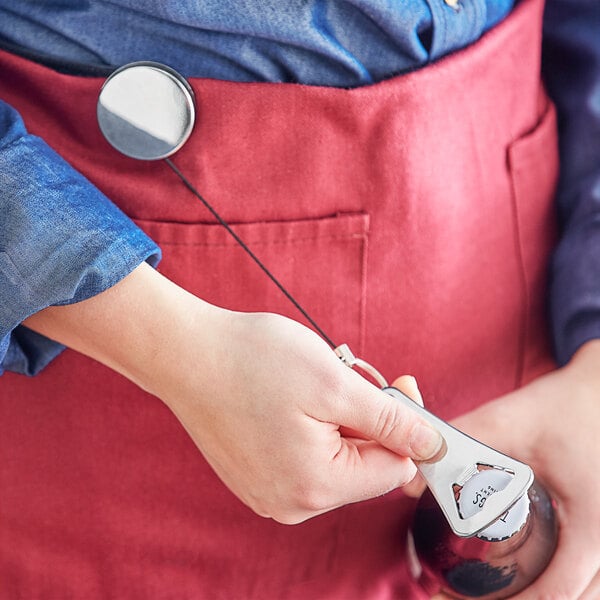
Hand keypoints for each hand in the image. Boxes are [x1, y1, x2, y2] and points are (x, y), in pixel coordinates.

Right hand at [25, 263, 443, 524]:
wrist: (185, 354)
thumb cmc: (254, 361)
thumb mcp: (335, 384)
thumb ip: (391, 421)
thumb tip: (434, 448)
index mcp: (316, 486)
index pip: (394, 469)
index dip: (403, 424)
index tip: (394, 383)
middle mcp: (291, 502)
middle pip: (364, 465)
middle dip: (367, 417)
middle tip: (348, 372)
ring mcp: (268, 492)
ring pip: (336, 458)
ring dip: (339, 418)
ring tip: (312, 382)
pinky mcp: (254, 476)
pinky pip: (306, 457)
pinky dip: (312, 425)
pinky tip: (291, 396)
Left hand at [402, 340, 599, 598]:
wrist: (599, 392)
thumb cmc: (560, 407)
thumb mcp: (505, 422)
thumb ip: (457, 442)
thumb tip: (411, 475)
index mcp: (591, 523)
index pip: (556, 594)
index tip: (458, 598)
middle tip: (465, 595)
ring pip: (587, 593)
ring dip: (541, 595)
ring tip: (490, 586)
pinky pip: (589, 576)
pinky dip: (558, 581)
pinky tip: (524, 569)